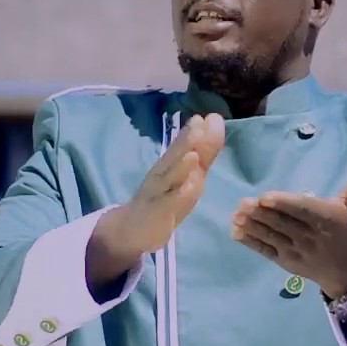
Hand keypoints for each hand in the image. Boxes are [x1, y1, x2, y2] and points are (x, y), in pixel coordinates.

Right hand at [88, 113, 223, 285]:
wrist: (134, 228)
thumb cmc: (166, 196)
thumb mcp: (189, 173)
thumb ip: (203, 150)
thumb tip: (212, 119)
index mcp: (171, 164)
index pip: (183, 146)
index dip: (195, 132)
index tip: (211, 117)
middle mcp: (162, 175)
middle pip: (173, 157)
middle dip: (186, 142)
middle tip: (199, 125)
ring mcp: (158, 194)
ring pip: (168, 179)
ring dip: (179, 167)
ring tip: (193, 155)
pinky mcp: (156, 213)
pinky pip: (167, 204)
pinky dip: (177, 196)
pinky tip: (188, 188)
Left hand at [231, 156, 346, 298]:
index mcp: (328, 219)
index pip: (304, 210)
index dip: (285, 203)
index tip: (266, 196)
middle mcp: (311, 236)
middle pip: (283, 222)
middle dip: (262, 213)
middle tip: (243, 202)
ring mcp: (296, 251)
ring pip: (271, 236)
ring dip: (253, 225)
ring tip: (237, 213)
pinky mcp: (285, 262)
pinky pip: (266, 251)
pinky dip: (251, 242)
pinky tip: (236, 231)